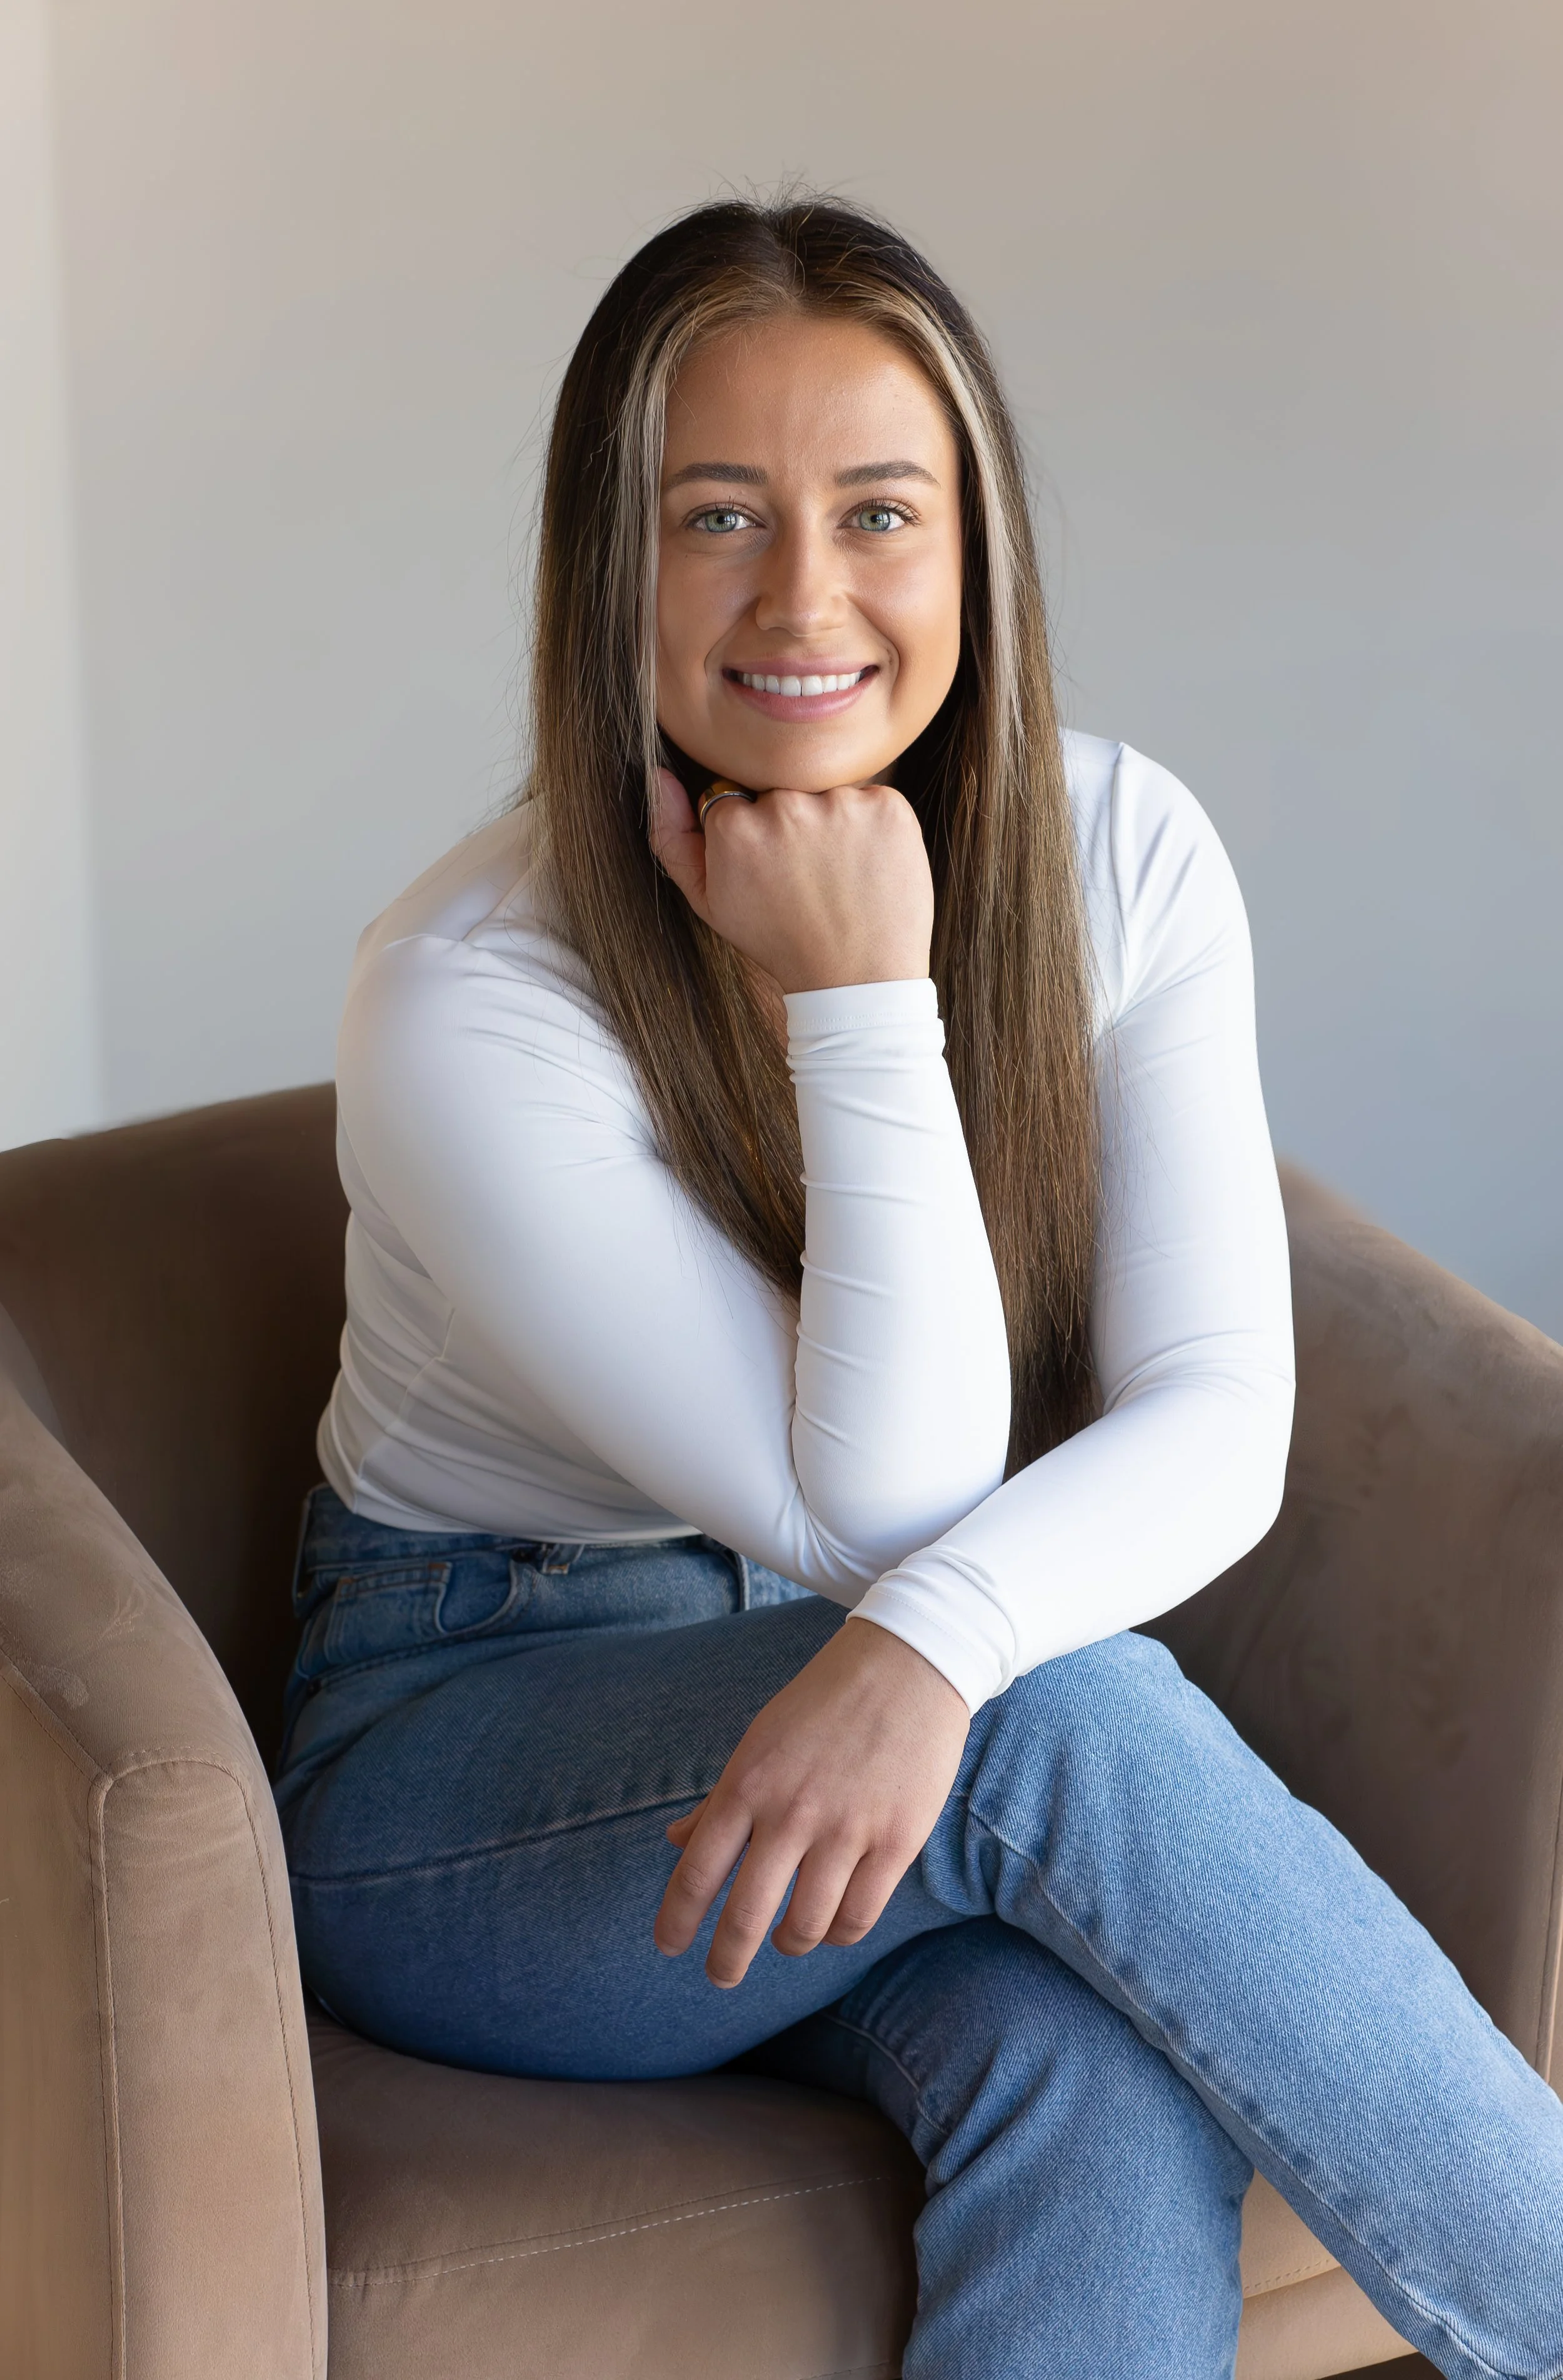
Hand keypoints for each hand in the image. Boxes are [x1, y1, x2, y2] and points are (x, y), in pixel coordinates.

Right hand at [649, 767, 933, 995]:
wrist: (857, 979)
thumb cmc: (779, 941)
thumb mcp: (709, 902)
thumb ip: (673, 837)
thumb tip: (659, 775)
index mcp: (735, 826)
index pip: (736, 800)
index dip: (753, 837)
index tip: (769, 870)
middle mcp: (785, 806)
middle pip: (782, 791)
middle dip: (791, 825)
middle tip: (808, 876)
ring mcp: (841, 804)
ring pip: (827, 793)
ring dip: (833, 824)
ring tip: (839, 876)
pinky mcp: (888, 806)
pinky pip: (873, 799)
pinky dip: (873, 828)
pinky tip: (868, 867)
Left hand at [654, 1617, 969, 1987]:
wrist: (906, 1666)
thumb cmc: (823, 1704)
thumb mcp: (759, 1741)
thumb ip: (719, 1799)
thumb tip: (674, 1841)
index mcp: (747, 1784)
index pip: (697, 1872)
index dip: (677, 1921)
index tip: (669, 1947)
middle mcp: (791, 1812)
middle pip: (745, 1915)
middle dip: (726, 1959)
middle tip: (721, 1975)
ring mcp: (846, 1829)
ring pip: (805, 1926)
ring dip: (788, 1944)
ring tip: (785, 1941)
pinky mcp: (896, 1841)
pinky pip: (857, 1916)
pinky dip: (838, 1933)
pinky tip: (831, 1925)